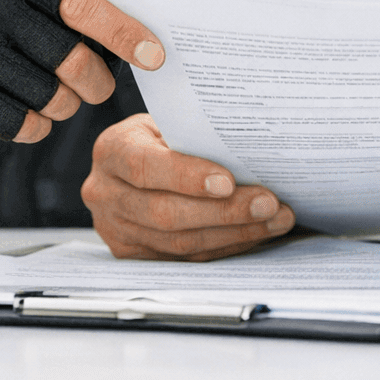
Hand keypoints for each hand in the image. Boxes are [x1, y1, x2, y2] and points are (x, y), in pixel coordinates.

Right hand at [0, 0, 163, 142]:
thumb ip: (72, 6)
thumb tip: (143, 44)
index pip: (81, 4)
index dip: (122, 32)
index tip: (155, 57)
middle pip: (71, 61)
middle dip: (95, 83)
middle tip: (96, 87)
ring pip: (50, 98)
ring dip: (64, 106)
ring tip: (55, 96)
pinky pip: (20, 125)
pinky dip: (37, 127)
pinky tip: (29, 114)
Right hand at [83, 114, 295, 260]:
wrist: (124, 164)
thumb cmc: (155, 137)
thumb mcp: (166, 122)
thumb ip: (194, 135)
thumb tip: (253, 151)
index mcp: (112, 150)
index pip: (145, 166)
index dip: (187, 177)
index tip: (229, 182)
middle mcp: (105, 192)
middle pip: (165, 212)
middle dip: (224, 212)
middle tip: (268, 204)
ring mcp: (115, 228)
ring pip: (178, 243)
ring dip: (233, 234)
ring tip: (274, 220)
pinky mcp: (131, 253)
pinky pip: (184, 257)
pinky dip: (224, 246)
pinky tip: (254, 233)